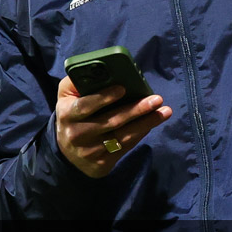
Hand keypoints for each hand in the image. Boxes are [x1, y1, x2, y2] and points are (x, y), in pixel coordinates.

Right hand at [56, 75, 171, 177]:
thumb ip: (77, 82)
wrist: (67, 152)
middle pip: (111, 122)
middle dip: (137, 110)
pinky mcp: (102, 163)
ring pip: (123, 136)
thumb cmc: (72, 115)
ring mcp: (90, 151)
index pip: (85, 106)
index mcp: (67, 114)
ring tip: (165, 112)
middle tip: (157, 99)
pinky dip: (141, 133)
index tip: (123, 88)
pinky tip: (153, 123)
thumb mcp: (66, 97)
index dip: (103, 98)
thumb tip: (98, 67)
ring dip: (146, 123)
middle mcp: (77, 134)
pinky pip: (126, 147)